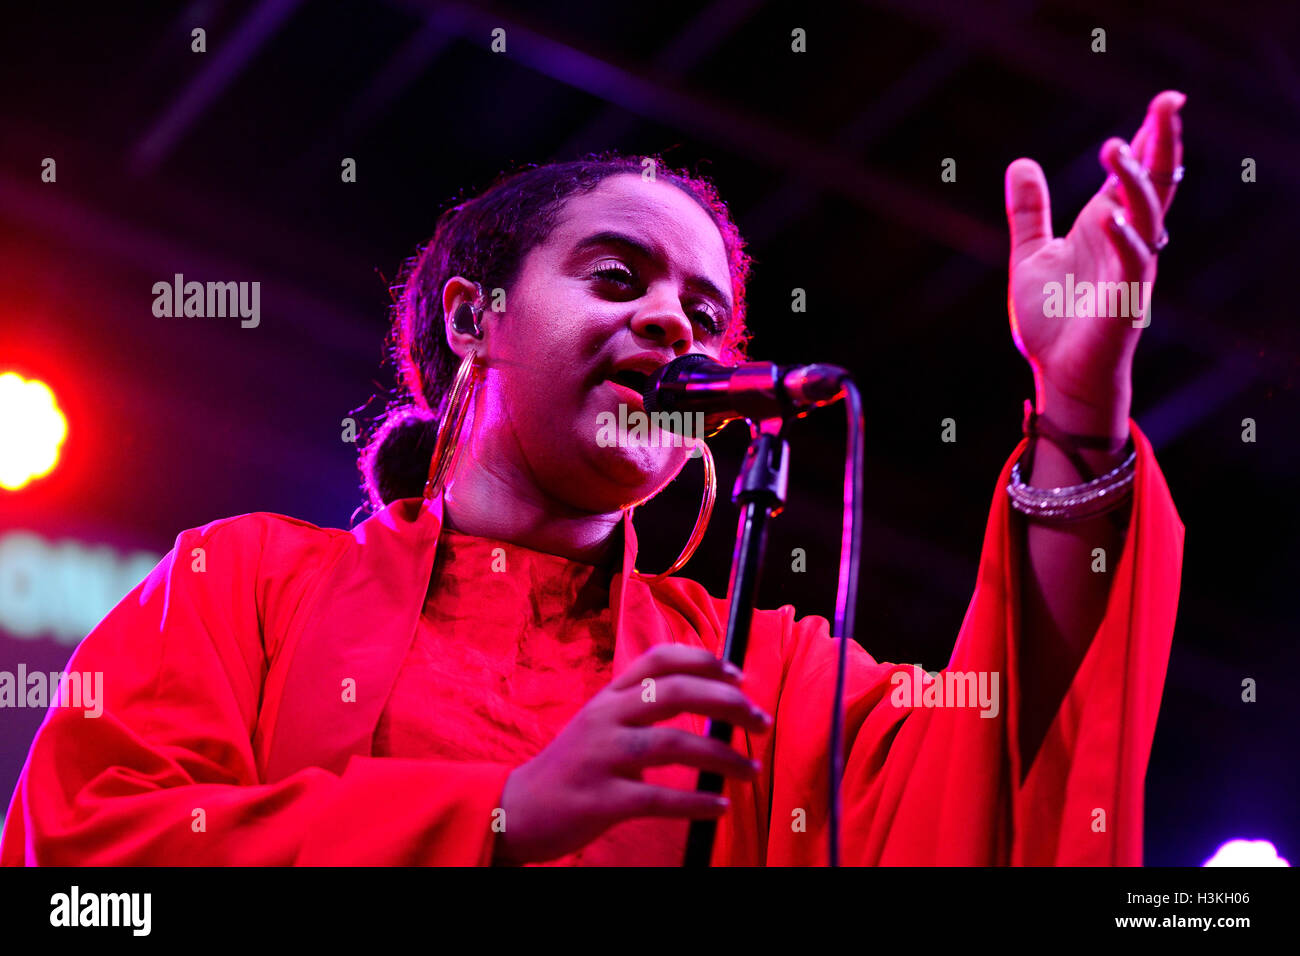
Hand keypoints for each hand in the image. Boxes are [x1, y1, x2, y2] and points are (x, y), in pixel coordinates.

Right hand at [492, 644, 768, 864]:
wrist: (516, 809)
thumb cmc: (572, 767)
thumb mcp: (600, 723)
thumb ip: (640, 708)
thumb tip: (705, 698)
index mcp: (609, 697)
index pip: (659, 660)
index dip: (704, 661)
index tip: (739, 676)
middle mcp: (606, 718)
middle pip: (674, 693)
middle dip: (727, 703)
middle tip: (761, 721)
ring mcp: (602, 757)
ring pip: (673, 743)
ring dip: (722, 756)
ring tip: (751, 770)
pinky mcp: (602, 800)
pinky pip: (659, 797)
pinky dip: (696, 802)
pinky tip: (720, 807)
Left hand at [1004, 90, 1185, 435]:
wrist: (1058, 373)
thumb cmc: (1051, 319)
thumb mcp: (1030, 255)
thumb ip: (1029, 212)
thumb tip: (1022, 162)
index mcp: (1105, 226)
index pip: (1134, 173)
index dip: (1149, 139)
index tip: (1163, 101)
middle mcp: (1126, 241)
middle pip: (1154, 183)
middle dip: (1162, 143)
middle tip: (1169, 101)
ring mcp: (1130, 269)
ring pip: (1147, 215)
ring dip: (1134, 181)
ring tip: (1116, 146)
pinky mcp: (1126, 300)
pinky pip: (1133, 263)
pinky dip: (1125, 238)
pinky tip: (1111, 217)